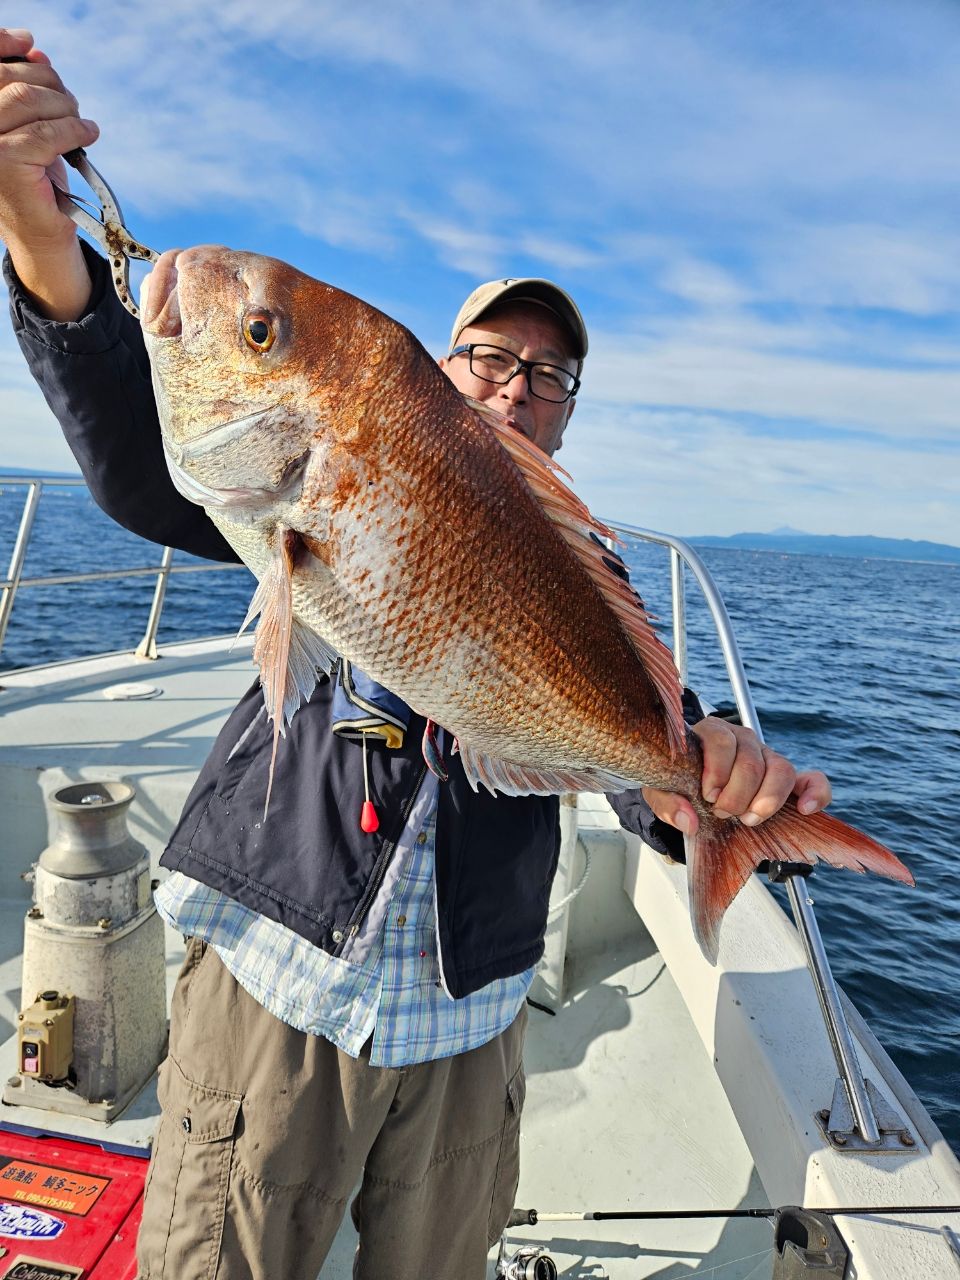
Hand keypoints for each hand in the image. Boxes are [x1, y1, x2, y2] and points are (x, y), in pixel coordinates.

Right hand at [0, 28, 96, 316]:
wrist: (41, 235)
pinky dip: (75, 130)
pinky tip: (88, 135)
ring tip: (80, 123)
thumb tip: (35, 54)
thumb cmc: (35, 180)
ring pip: (30, 101)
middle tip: (70, 104)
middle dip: (49, 84)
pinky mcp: (5, 164)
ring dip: (65, 107)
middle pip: (9, 79)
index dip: (3, 44)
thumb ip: (27, 91)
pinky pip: (48, 132)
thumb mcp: (29, 127)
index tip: (30, 44)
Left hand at [642, 717, 831, 836]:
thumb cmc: (677, 780)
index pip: (720, 739)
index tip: (708, 795)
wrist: (692, 786)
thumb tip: (689, 819)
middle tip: (722, 813)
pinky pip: (812, 780)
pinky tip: (804, 809)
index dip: (717, 770)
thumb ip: (667, 801)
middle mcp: (743, 741)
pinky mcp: (787, 778)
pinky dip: (815, 793)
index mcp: (711, 734)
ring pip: (781, 769)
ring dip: (767, 800)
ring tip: (748, 818)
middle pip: (751, 760)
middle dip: (737, 795)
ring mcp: (767, 758)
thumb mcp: (660, 788)